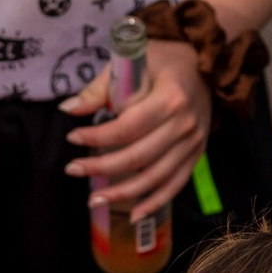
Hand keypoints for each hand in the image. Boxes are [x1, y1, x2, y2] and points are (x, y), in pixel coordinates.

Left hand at [65, 36, 211, 216]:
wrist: (204, 60)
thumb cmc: (164, 58)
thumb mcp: (131, 62)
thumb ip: (99, 89)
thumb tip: (68, 110)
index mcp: (171, 97)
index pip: (128, 127)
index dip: (98, 137)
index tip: (73, 139)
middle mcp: (186, 123)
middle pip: (139, 156)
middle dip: (102, 167)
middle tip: (73, 169)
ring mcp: (194, 141)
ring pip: (155, 177)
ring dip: (123, 192)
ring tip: (94, 200)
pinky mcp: (197, 153)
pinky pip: (175, 184)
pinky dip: (155, 202)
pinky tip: (133, 214)